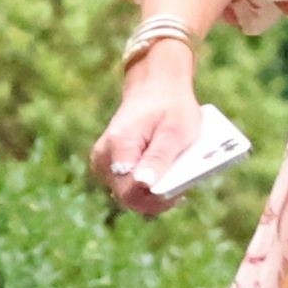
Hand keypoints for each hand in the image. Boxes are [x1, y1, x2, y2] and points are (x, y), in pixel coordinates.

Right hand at [91, 61, 202, 218]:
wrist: (157, 88)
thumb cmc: (170, 108)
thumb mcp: (174, 131)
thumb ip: (158, 158)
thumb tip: (144, 185)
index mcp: (118, 146)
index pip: (130, 191)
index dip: (156, 199)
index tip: (181, 191)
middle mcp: (104, 158)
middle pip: (129, 196)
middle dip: (157, 195)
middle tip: (183, 183)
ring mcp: (104, 163)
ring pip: (130, 194)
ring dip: (154, 189)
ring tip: (177, 174)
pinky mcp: (111, 166)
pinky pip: (130, 185)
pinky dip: (150, 182)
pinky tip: (167, 173)